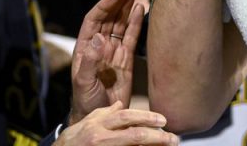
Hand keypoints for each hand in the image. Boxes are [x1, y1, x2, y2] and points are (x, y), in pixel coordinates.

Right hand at [54, 101, 177, 145]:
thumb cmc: (73, 141)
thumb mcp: (86, 123)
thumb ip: (104, 114)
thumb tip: (119, 105)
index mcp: (98, 125)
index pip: (126, 117)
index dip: (147, 117)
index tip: (163, 120)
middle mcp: (101, 138)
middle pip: (135, 135)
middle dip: (157, 136)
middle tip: (173, 138)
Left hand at [69, 0, 141, 124]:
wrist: (101, 118)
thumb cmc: (86, 103)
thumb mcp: (84, 83)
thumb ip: (91, 61)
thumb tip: (99, 38)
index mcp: (85, 48)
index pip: (94, 20)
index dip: (105, 5)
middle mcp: (99, 46)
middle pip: (108, 18)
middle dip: (117, 1)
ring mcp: (113, 52)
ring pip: (120, 24)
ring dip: (126, 8)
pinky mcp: (126, 59)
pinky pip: (131, 37)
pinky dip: (136, 23)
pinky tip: (140, 10)